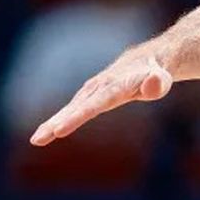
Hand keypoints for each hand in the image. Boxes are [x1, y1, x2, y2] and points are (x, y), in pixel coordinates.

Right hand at [30, 48, 171, 145]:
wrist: (148, 59)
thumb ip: (157, 84)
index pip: (94, 105)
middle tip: (38, 139)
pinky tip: (47, 131)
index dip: (77, 118)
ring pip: (70, 108)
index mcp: (115, 87)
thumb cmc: (156, 74)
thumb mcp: (162, 79)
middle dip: (56, 123)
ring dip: (52, 123)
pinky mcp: (89, 94)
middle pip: (76, 108)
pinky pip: (73, 108)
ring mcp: (92, 90)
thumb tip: (154, 85)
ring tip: (37, 139)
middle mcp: (99, 87)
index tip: (60, 131)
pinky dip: (58, 119)